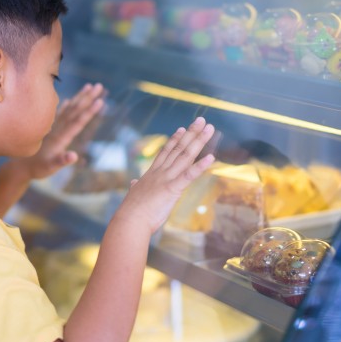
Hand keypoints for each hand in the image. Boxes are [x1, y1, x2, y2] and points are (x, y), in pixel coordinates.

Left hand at [19, 82, 105, 179]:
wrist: (20, 166)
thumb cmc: (38, 168)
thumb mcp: (50, 167)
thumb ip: (62, 161)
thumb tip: (74, 155)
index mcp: (60, 137)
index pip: (78, 121)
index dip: (89, 111)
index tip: (100, 100)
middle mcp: (57, 128)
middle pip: (75, 110)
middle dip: (88, 98)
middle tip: (99, 86)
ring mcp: (53, 127)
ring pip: (68, 108)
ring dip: (79, 97)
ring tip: (88, 86)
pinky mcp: (48, 128)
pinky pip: (59, 113)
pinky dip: (65, 106)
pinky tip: (69, 100)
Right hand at [116, 117, 215, 233]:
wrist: (129, 221)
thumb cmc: (131, 212)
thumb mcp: (134, 195)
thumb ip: (136, 186)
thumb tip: (134, 183)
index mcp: (152, 174)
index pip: (166, 152)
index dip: (175, 139)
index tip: (182, 128)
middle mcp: (160, 172)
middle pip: (178, 149)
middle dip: (191, 133)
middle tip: (202, 120)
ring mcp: (166, 179)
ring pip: (185, 156)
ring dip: (199, 141)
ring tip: (209, 129)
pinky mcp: (172, 189)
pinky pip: (188, 175)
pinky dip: (200, 166)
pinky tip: (211, 157)